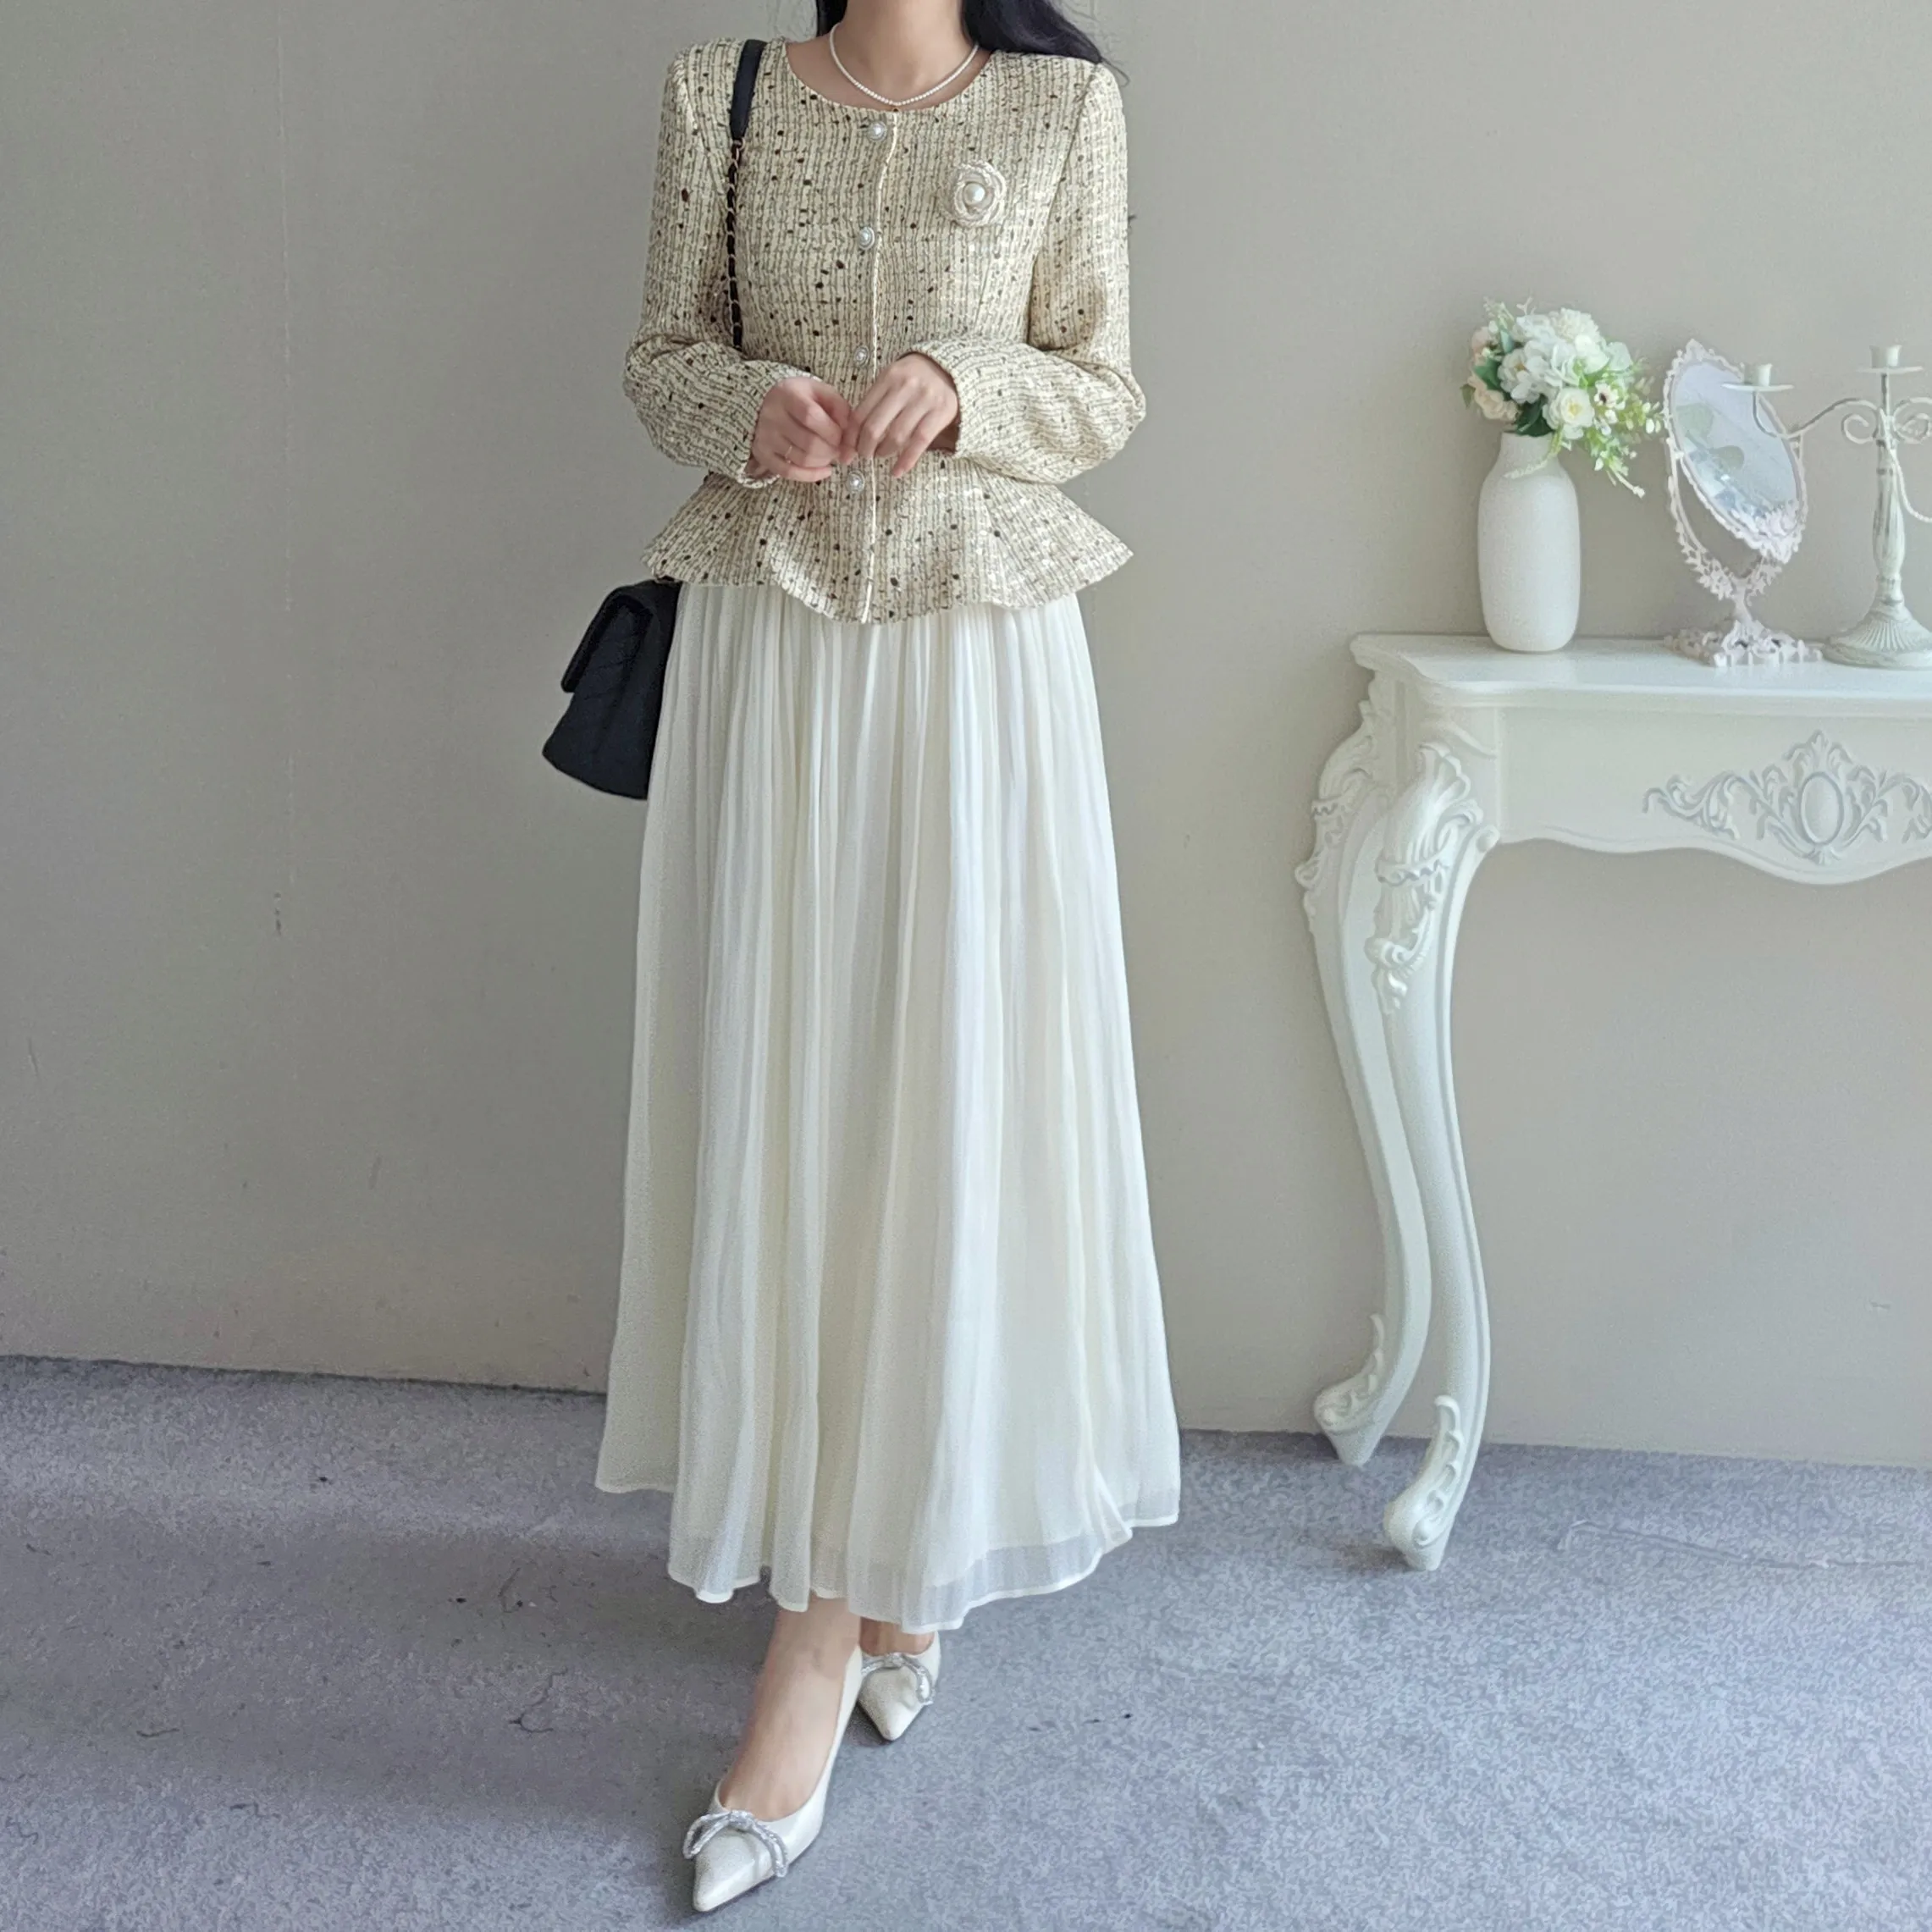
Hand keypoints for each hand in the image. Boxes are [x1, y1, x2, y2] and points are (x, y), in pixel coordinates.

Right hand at [747, 375, 852, 482]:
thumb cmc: (802, 398)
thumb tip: (851, 439)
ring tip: (831, 455)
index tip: (842, 435)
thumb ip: (840, 410)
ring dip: (824, 461)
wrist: (769, 403)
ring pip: (802, 459)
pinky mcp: (763, 454)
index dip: (832, 431)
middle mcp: (772, 416)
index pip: (811, 416)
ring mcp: (766, 437)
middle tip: (839, 448)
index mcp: (787, 395)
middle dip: (832, 450)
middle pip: (809, 443)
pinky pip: (789, 473)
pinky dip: (811, 476)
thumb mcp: (822, 393)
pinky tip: (825, 470)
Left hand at [841, 353, 959, 478]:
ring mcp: (924, 400)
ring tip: (880, 455)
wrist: (950, 368)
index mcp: (888, 378)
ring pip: (896, 436)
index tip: (846, 451)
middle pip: (875, 427)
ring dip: (884, 452)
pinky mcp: (940, 413)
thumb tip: (853, 435)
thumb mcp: (893, 379)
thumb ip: (875, 401)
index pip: (861, 413)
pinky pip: (919, 443)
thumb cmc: (915, 378)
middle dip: (864, 448)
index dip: (850, 437)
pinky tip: (897, 471)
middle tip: (864, 455)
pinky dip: (906, 461)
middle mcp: (905, 387)